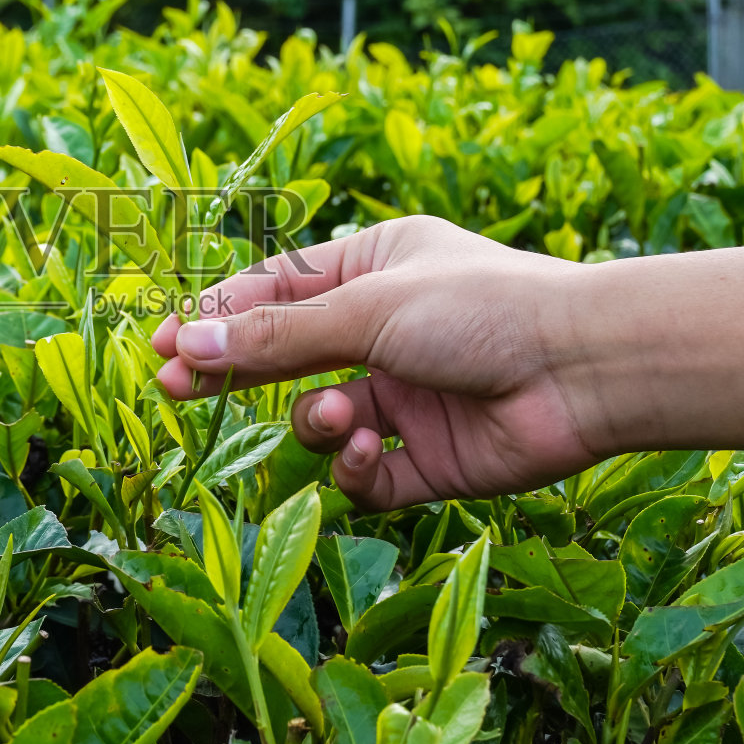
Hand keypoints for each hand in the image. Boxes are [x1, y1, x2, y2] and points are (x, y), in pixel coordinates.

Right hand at [151, 216, 599, 510]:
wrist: (583, 370)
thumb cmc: (481, 308)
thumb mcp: (365, 309)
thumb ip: (275, 336)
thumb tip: (185, 342)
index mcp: (372, 269)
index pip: (273, 292)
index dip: (215, 318)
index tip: (160, 343)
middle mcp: (384, 331)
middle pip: (284, 357)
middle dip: (236, 375)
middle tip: (176, 390)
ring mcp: (403, 397)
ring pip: (318, 420)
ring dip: (316, 422)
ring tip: (339, 417)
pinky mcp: (425, 459)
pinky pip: (363, 474)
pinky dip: (359, 467)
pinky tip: (374, 449)